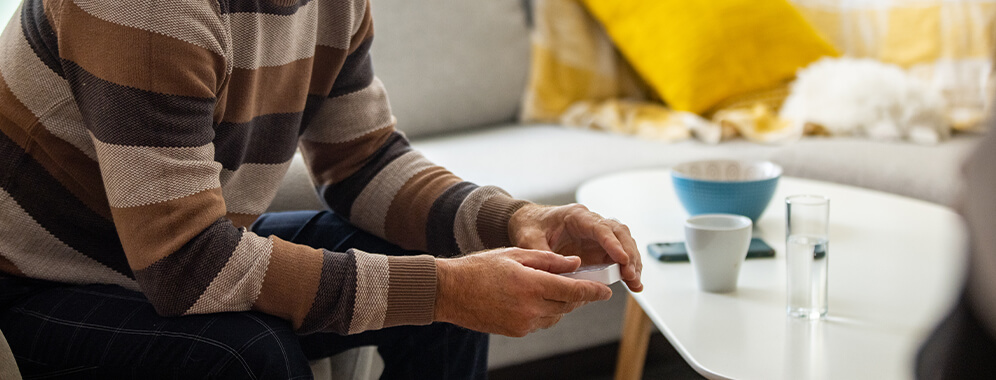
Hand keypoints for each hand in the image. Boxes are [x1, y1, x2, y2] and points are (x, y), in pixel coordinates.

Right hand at [434, 248, 611, 336]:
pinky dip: (546, 312)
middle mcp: (531, 308)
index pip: (573, 290)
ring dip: (562, 303)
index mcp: (532, 285)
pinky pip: (541, 322)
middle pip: (568, 304)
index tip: (606, 291)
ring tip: (557, 289)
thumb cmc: (479, 268)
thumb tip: (574, 263)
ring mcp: (524, 323)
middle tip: (585, 285)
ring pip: (556, 315)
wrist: (450, 292)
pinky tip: (537, 299)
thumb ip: (548, 260)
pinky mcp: (517, 332)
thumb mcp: (515, 255)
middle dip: (579, 295)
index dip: (593, 291)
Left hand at [508, 204, 642, 291]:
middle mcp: (591, 223)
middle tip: (631, 275)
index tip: (622, 259)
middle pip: (619, 233)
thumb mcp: (529, 240)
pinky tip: (632, 283)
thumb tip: (560, 272)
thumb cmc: (530, 227)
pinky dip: (627, 268)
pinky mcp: (598, 248)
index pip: (600, 228)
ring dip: (632, 262)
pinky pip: (618, 256)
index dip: (613, 243)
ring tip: (635, 283)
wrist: (528, 224)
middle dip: (628, 254)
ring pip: (624, 243)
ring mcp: (597, 236)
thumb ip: (542, 254)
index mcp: (576, 216)